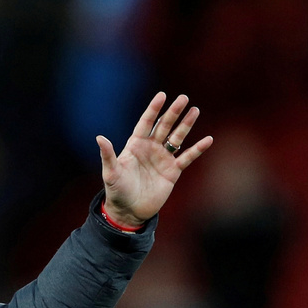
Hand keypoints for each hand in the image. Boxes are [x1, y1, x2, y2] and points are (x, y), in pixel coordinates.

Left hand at [97, 92, 212, 228]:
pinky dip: (197, 149)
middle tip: (183, 98)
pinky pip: (187, 158)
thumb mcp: (111, 172)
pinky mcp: (172, 172)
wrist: (129, 211)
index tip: (162, 96)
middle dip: (173, 112)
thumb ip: (107, 155)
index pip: (146, 122)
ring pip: (177, 138)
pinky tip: (208, 140)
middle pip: (164, 126)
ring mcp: (163, 159)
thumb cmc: (117, 191)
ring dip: (186, 125)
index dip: (153, 109)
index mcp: (135, 145)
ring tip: (195, 110)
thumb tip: (99, 137)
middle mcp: (151, 148)